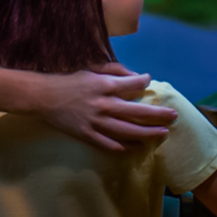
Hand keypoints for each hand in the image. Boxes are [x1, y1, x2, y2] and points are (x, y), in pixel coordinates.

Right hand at [32, 64, 177, 151]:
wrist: (44, 96)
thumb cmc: (69, 80)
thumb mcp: (92, 69)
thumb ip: (115, 70)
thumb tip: (136, 76)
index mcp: (104, 85)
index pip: (133, 84)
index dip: (145, 82)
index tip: (150, 83)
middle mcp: (103, 104)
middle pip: (137, 112)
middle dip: (158, 115)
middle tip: (173, 116)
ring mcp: (96, 122)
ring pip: (128, 131)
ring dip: (148, 133)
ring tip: (162, 134)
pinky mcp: (87, 134)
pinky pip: (109, 143)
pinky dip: (124, 146)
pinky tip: (136, 147)